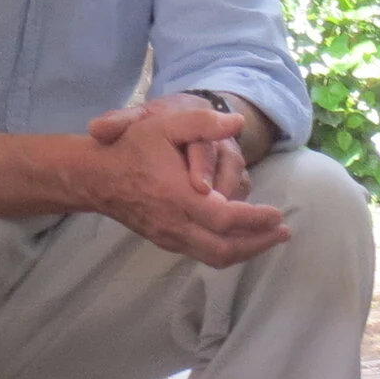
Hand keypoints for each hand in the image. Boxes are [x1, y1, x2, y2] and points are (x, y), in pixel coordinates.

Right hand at [83, 104, 287, 267]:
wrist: (96, 177)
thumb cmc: (132, 148)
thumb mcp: (165, 124)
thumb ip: (201, 122)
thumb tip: (237, 121)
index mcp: (178, 197)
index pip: (225, 219)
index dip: (255, 220)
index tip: (278, 214)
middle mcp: (174, 224)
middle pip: (223, 248)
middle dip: (257, 243)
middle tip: (283, 232)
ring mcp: (168, 236)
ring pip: (213, 257)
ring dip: (245, 251)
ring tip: (268, 238)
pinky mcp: (165, 240)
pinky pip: (201, 254)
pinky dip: (226, 251)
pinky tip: (241, 239)